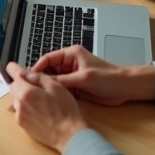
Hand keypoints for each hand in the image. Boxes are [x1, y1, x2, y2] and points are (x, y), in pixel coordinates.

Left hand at [6, 62, 86, 153]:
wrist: (68, 135)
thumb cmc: (65, 110)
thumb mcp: (55, 87)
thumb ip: (38, 77)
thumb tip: (25, 72)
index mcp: (26, 92)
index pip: (13, 73)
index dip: (15, 68)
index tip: (17, 68)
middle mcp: (18, 104)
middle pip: (14, 87)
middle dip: (22, 84)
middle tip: (39, 87)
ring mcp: (19, 116)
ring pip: (17, 100)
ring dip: (24, 97)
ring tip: (41, 101)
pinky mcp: (22, 126)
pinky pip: (20, 111)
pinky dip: (26, 108)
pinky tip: (40, 111)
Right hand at [32, 46, 154, 105]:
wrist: (126, 88)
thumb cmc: (108, 78)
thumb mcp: (83, 78)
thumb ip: (62, 80)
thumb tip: (43, 83)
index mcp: (71, 54)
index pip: (48, 58)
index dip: (37, 67)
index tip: (28, 78)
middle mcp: (70, 63)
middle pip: (48, 69)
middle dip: (39, 78)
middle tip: (28, 89)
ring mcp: (72, 75)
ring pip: (53, 81)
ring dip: (46, 87)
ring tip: (35, 96)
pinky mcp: (76, 86)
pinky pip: (61, 89)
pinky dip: (55, 94)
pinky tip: (47, 100)